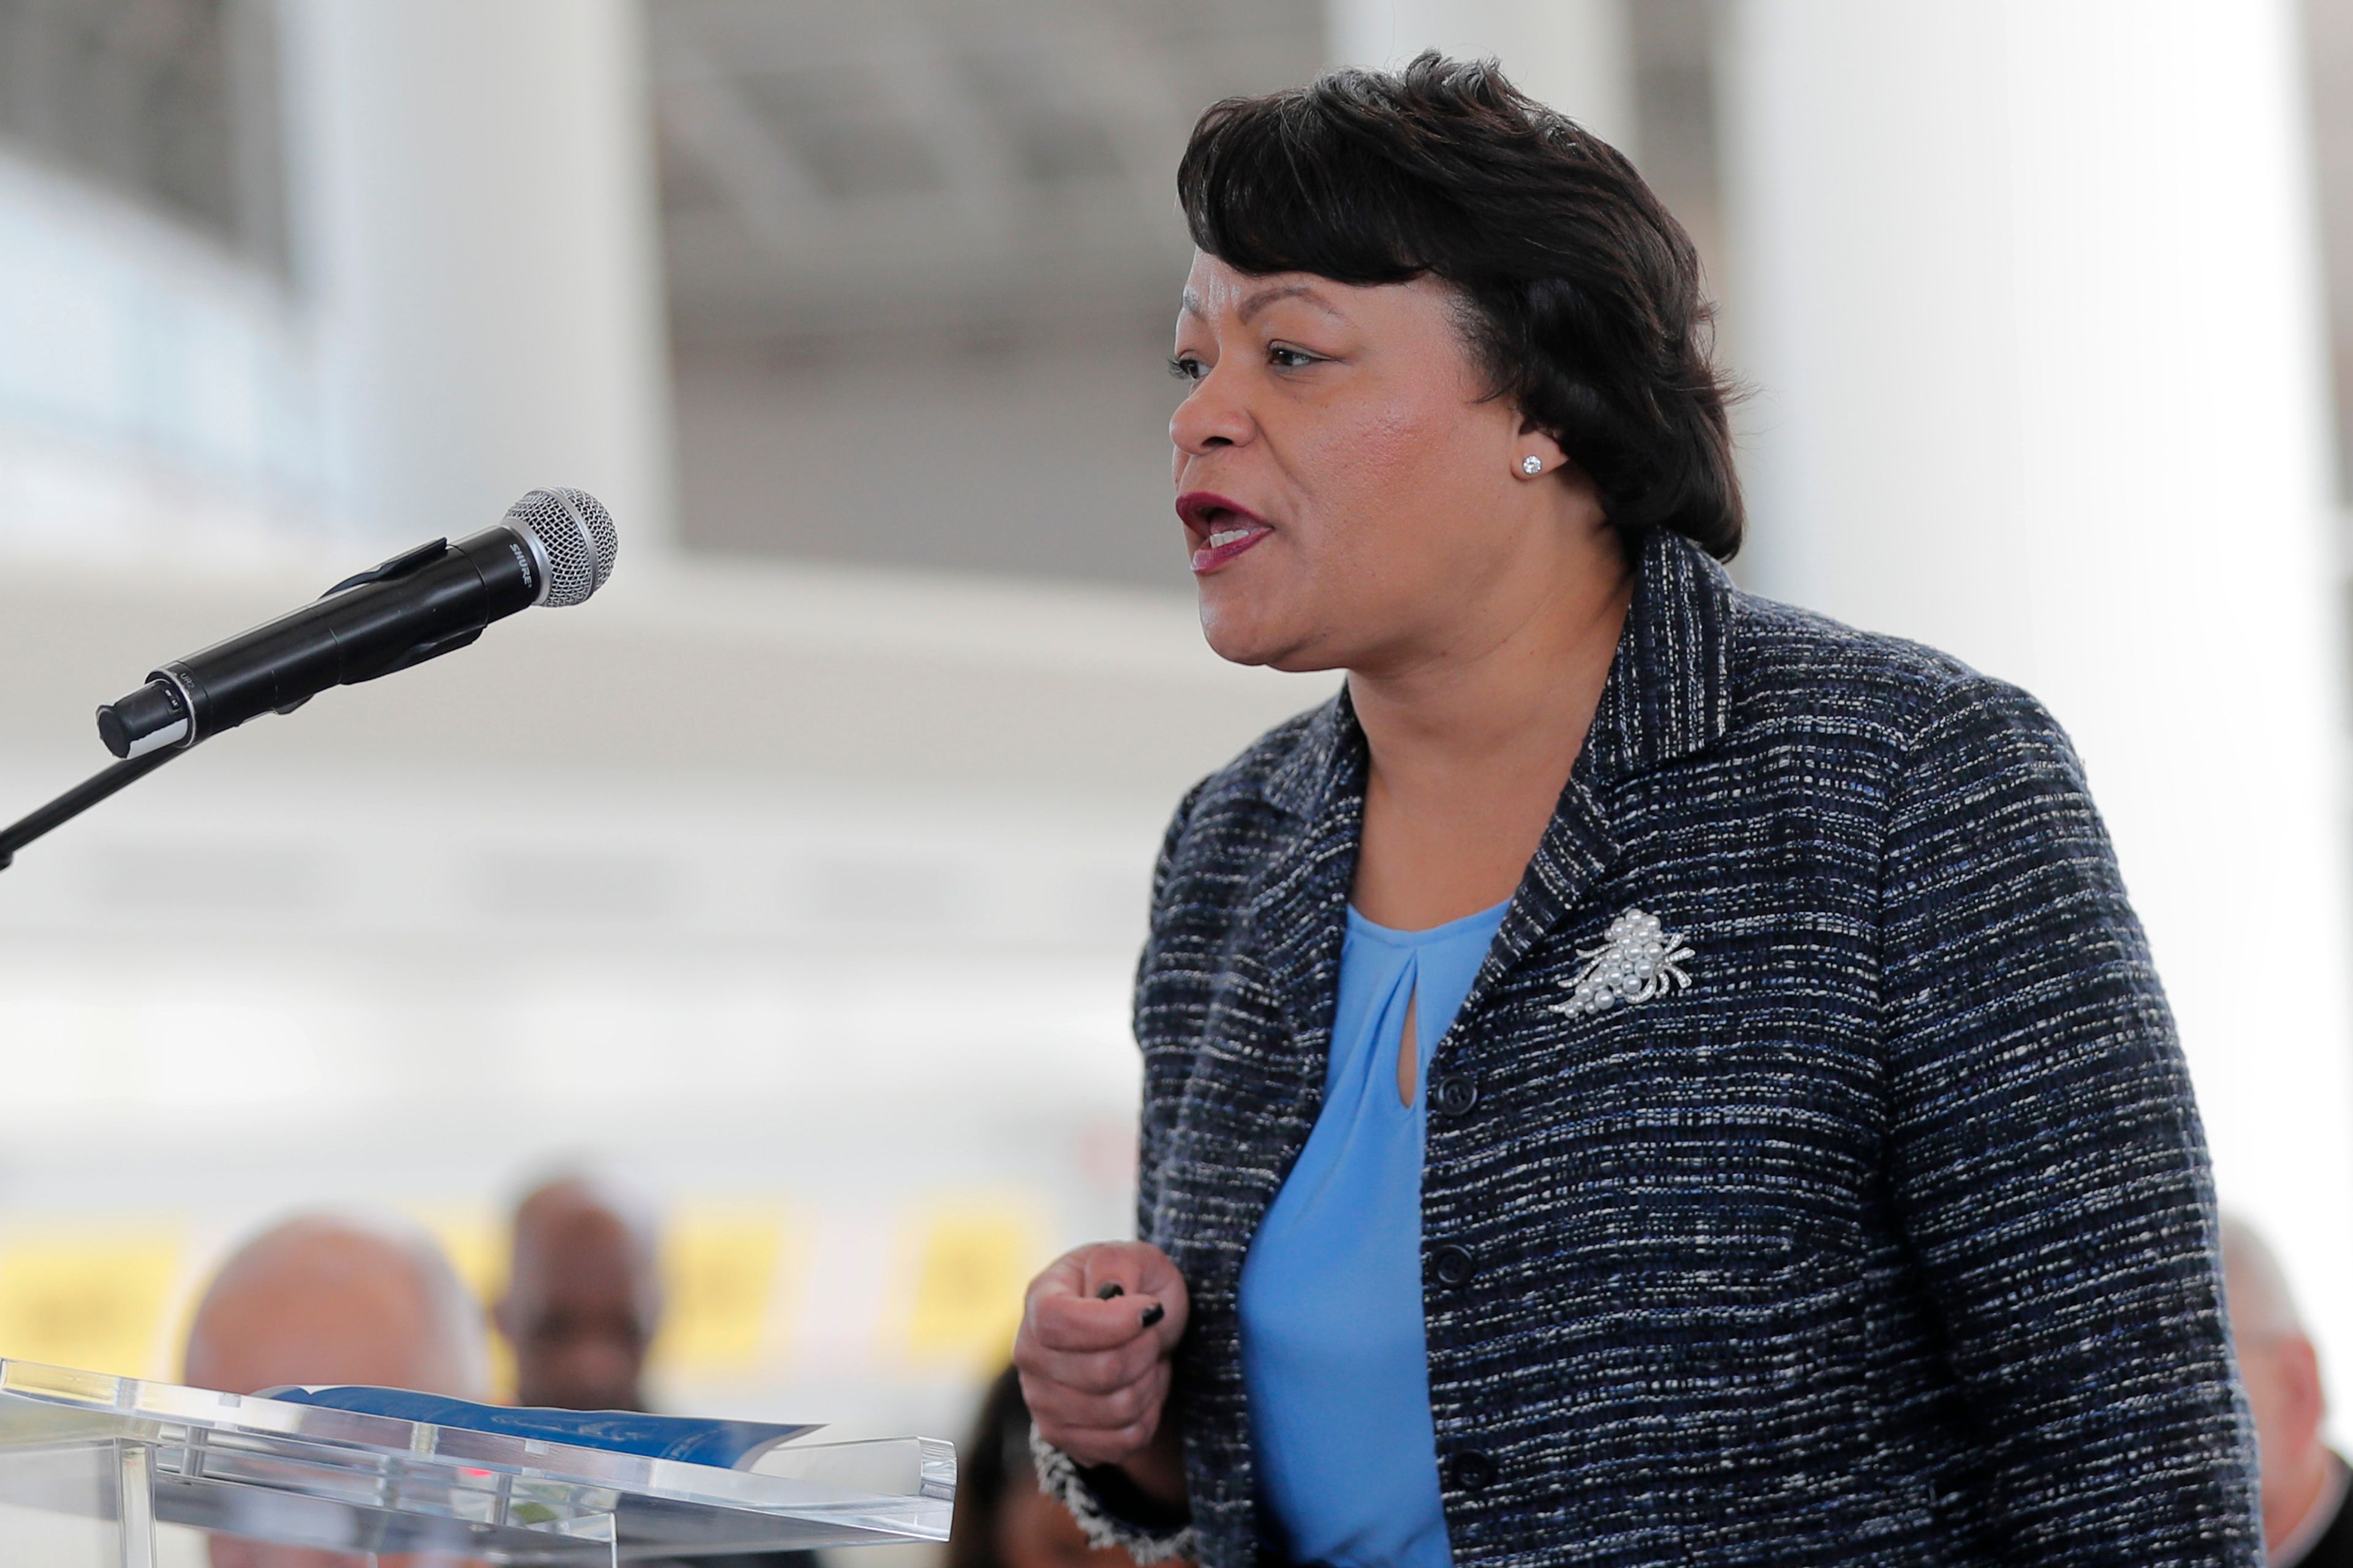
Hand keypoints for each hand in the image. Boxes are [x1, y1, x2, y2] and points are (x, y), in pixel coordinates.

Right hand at [1014, 1241, 1189, 1479]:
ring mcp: (1040, 1400)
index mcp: (1040, 1298)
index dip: (1109, 1324)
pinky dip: (1148, 1417)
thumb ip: (1119, 1264)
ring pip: (1118, 1410)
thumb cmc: (1135, 1288)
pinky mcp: (1061, 1437)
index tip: (1149, 1311)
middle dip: (1146, 1351)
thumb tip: (1113, 1293)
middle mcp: (1029, 1353)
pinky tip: (1139, 1391)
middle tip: (1152, 1334)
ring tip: (1146, 1362)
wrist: (1136, 1333)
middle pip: (1101, 1371)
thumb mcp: (1138, 1259)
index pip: (1057, 1322)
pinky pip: (1123, 1443)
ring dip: (1150, 1384)